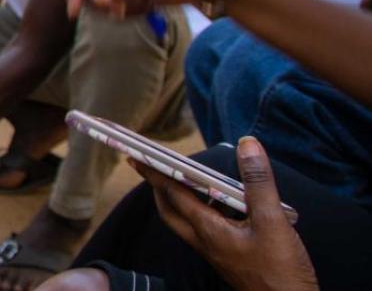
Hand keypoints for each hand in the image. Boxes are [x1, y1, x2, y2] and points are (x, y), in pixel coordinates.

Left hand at [135, 137, 317, 290]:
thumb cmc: (280, 271)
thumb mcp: (273, 221)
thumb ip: (259, 182)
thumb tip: (248, 145)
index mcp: (208, 230)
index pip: (172, 194)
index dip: (154, 173)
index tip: (135, 157)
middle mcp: (205, 241)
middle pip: (171, 210)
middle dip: (160, 188)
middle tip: (154, 166)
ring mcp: (216, 251)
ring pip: (189, 220)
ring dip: (184, 198)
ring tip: (191, 177)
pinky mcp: (229, 257)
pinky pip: (209, 228)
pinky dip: (209, 210)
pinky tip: (229, 202)